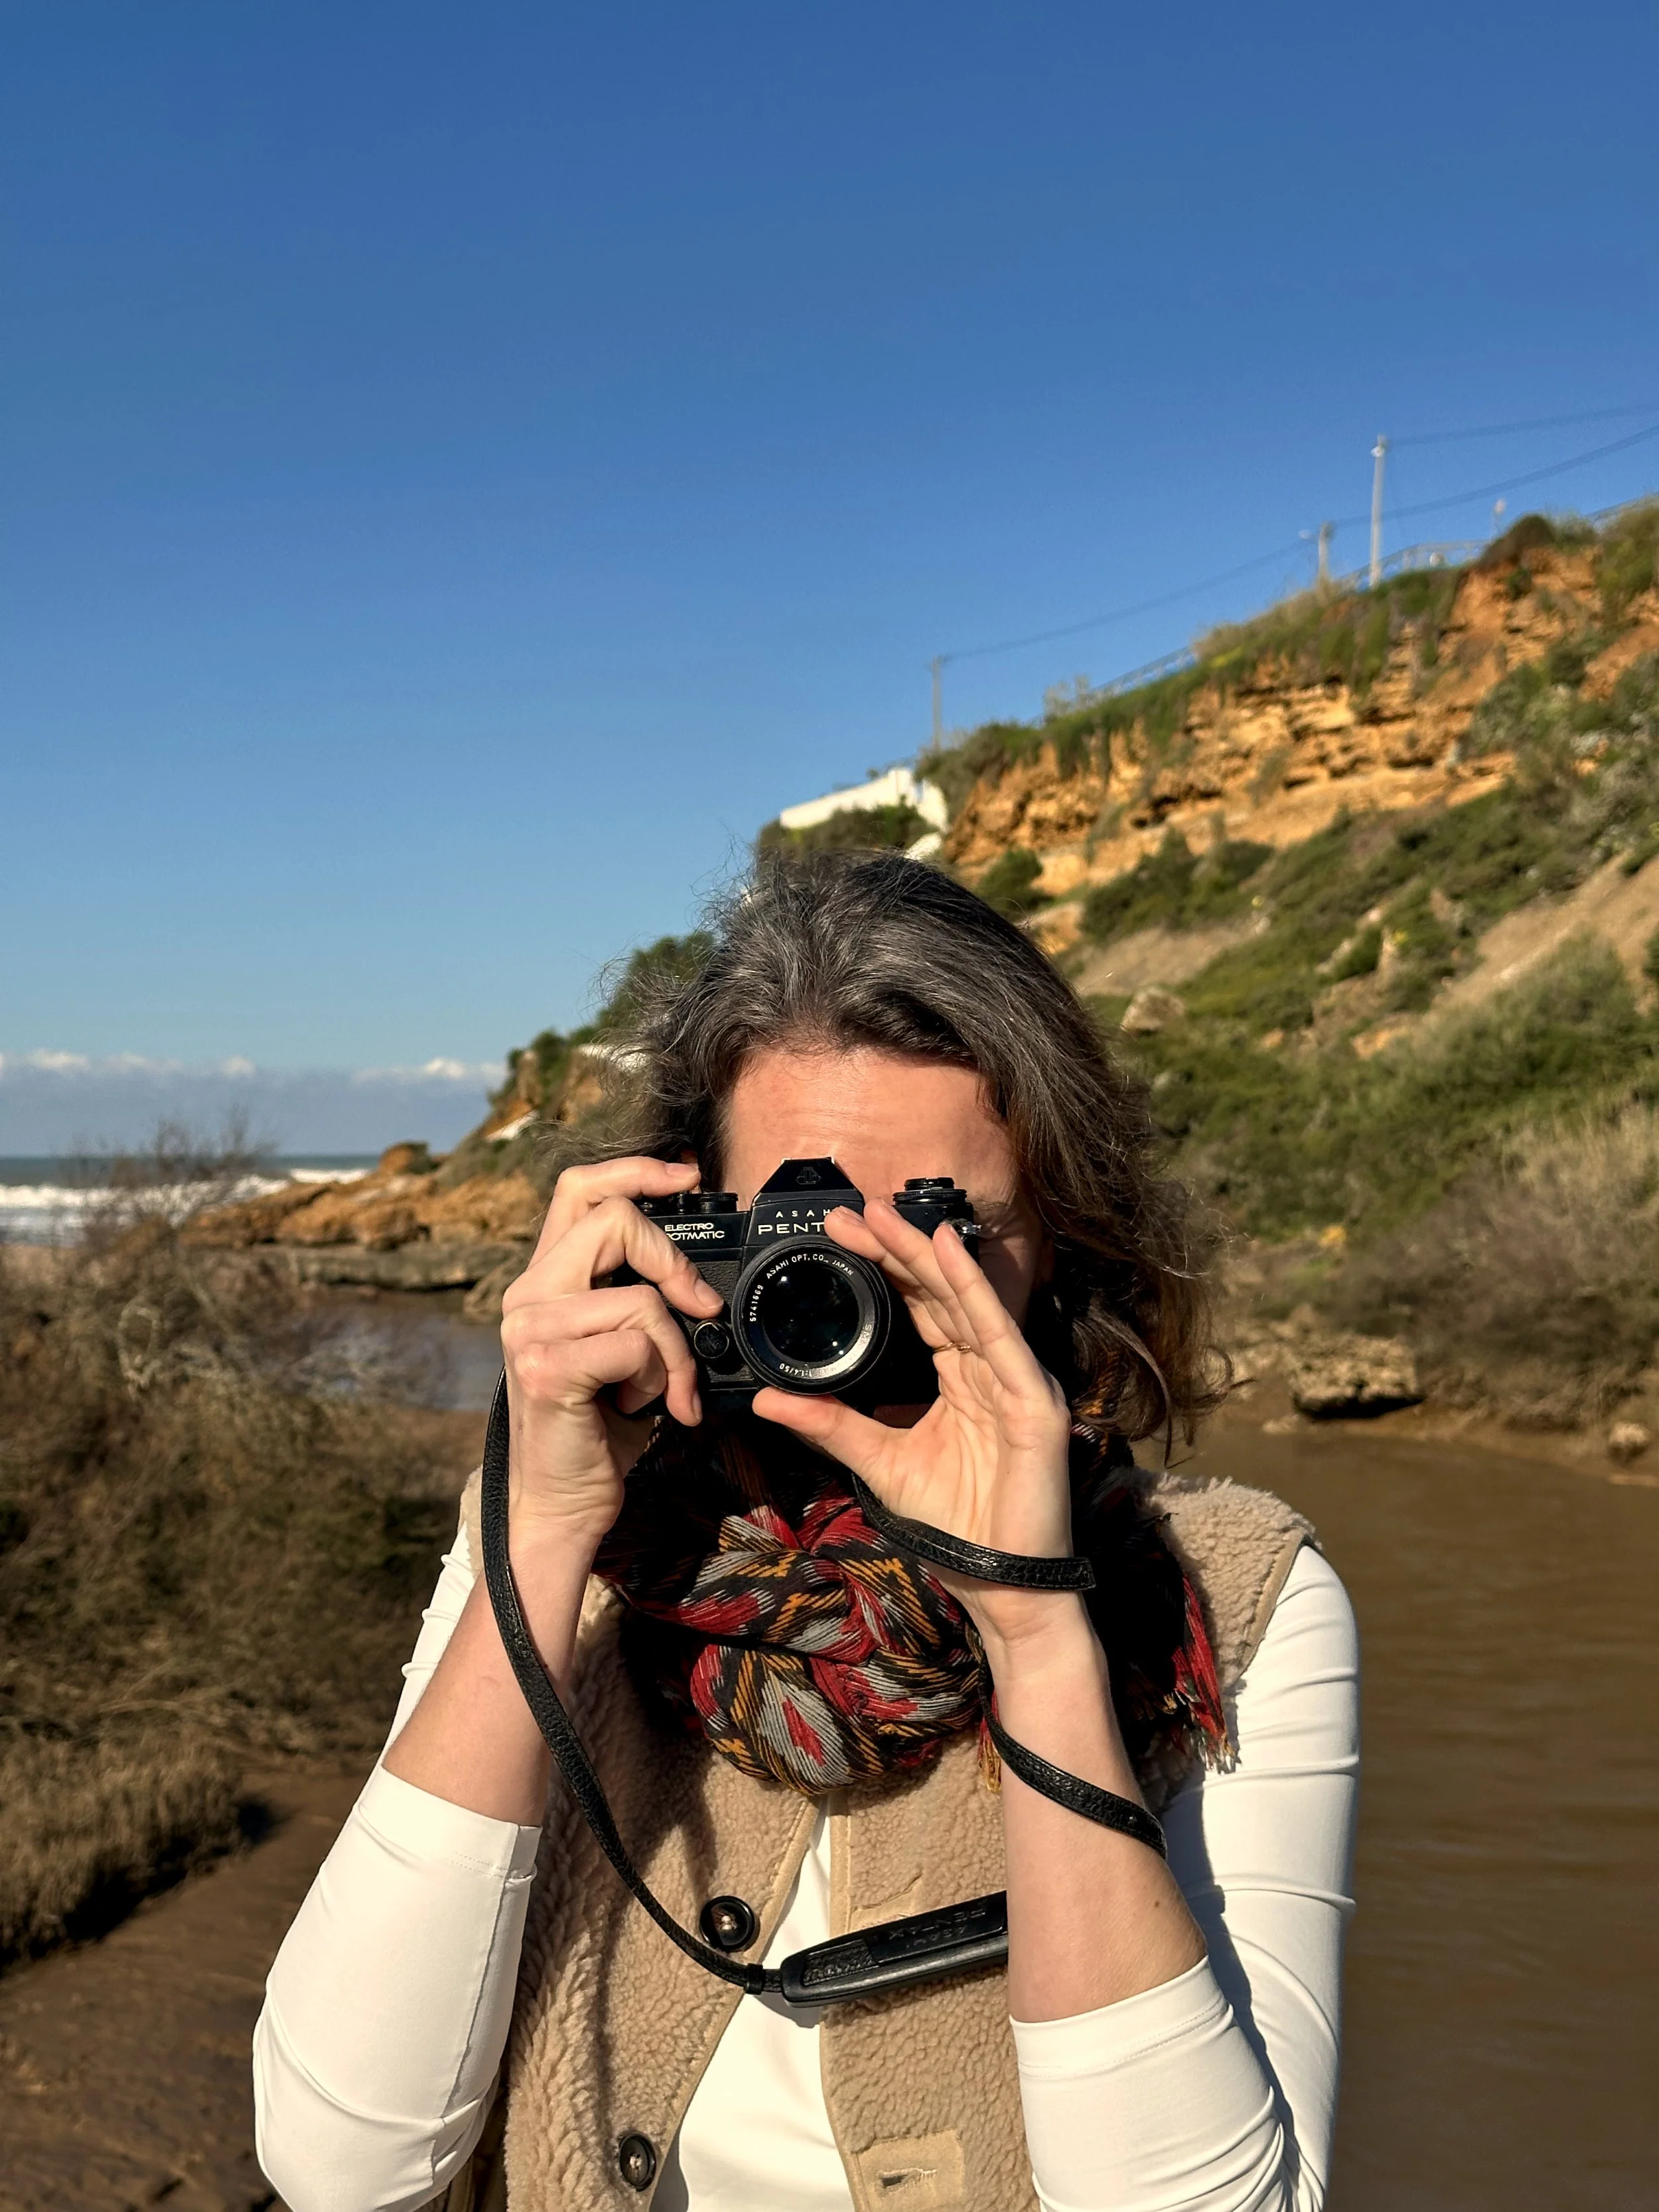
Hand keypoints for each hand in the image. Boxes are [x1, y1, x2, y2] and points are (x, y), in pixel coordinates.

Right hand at [498, 1158, 724, 1550]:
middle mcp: (527, 1296)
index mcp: (545, 1282)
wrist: (561, 1506)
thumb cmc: (599, 1430)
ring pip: (639, 1297)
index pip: (580, 1189)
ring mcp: (530, 1331)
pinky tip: (642, 1409)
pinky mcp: (547, 1368)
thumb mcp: (620, 1351)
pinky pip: (635, 1344)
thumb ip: (636, 1301)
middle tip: (700, 1309)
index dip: (635, 1169)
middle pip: (613, 1220)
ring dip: (675, 1350)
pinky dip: (660, 1378)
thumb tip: (698, 1279)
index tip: (687, 1175)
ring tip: (664, 1389)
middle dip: (674, 1262)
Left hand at [752, 1200, 1078, 1651]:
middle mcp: (992, 1372)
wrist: (1002, 1591)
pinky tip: (944, 1252)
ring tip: (884, 1215)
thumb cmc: (955, 1530)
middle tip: (850, 1209)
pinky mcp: (1035, 1403)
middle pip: (941, 1295)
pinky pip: (998, 1337)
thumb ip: (831, 1425)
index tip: (842, 1234)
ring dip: (923, 1256)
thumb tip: (766, 1399)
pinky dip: (972, 1291)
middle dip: (896, 1249)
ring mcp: (1018, 1383)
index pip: (922, 1309)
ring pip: (965, 1303)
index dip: (886, 1268)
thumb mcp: (880, 1463)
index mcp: (962, 1382)